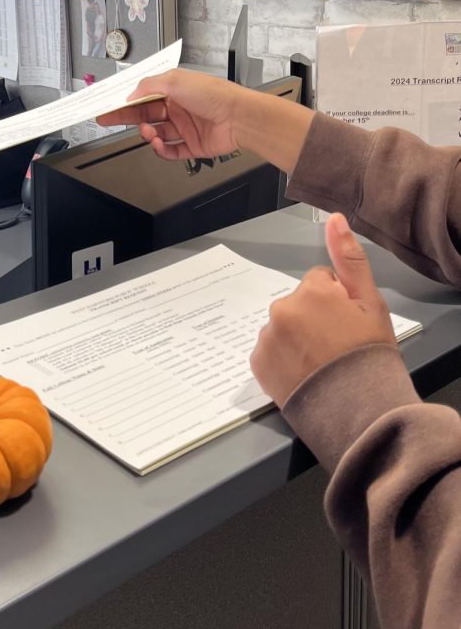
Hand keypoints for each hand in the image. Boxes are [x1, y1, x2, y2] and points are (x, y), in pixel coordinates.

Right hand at [96, 69, 242, 160]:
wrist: (239, 117)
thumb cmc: (215, 94)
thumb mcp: (175, 80)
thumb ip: (149, 85)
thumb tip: (132, 93)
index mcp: (175, 89)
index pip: (143, 96)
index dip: (125, 102)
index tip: (109, 106)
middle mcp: (179, 107)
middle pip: (146, 114)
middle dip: (127, 118)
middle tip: (109, 120)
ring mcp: (186, 127)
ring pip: (157, 134)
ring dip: (148, 134)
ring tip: (148, 132)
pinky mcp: (193, 145)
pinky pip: (171, 151)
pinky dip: (162, 150)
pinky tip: (159, 145)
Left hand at [250, 214, 395, 407]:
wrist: (357, 410)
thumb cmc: (368, 355)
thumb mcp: (370, 302)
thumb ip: (349, 258)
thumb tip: (335, 218)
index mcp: (311, 291)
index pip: (319, 283)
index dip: (337, 303)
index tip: (347, 325)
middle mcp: (282, 309)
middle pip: (298, 304)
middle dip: (313, 318)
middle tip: (335, 347)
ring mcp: (267, 337)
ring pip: (282, 327)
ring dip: (296, 339)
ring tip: (320, 364)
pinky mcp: (257, 364)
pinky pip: (269, 351)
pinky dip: (281, 360)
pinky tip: (303, 374)